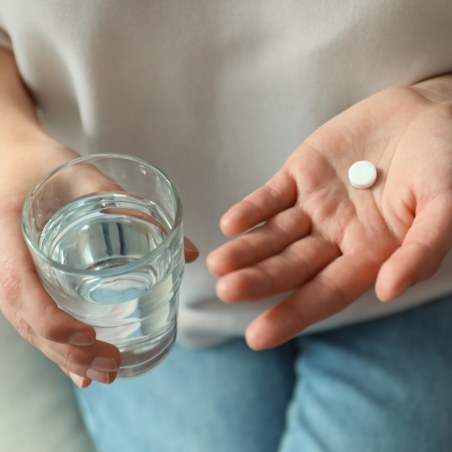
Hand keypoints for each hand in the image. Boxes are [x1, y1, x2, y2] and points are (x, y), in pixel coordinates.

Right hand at [0, 141, 197, 388]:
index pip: (18, 287)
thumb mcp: (83, 175)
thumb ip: (129, 205)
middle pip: (26, 319)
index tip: (86, 335)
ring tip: (103, 374)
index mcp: (7, 231)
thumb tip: (188, 252)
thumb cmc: (43, 163)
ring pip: (28, 326)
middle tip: (111, 367)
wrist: (9, 158)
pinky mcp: (20, 277)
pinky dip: (55, 345)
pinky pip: (30, 317)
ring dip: (63, 357)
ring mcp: (8, 272)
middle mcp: (1, 259)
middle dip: (66, 351)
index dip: (50, 318)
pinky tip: (79, 366)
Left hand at [208, 75, 451, 349]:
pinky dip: (252, 209)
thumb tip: (389, 291)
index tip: (258, 336)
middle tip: (226, 292)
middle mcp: (336, 236)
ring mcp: (315, 206)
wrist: (428, 112)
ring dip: (246, 249)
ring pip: (274, 234)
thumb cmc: (445, 162)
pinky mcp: (301, 174)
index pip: (325, 293)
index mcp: (369, 254)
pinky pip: (271, 195)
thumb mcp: (447, 206)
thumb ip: (422, 249)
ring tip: (218, 263)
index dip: (293, 314)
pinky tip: (230, 224)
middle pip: (291, 266)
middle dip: (259, 280)